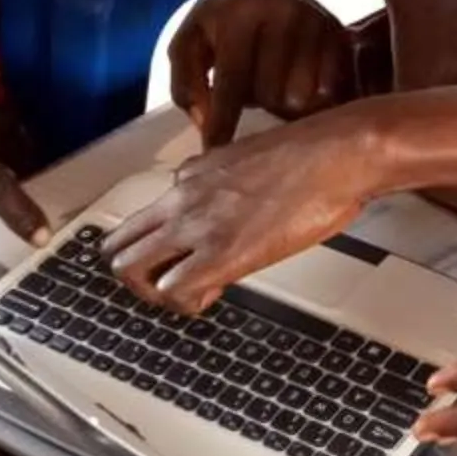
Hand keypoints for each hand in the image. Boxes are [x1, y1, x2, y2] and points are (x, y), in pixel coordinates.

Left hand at [102, 110, 375, 312]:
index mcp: (191, 174)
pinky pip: (173, 291)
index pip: (144, 218)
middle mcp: (182, 197)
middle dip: (137, 274)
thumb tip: (234, 197)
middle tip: (173, 283)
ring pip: (128, 270)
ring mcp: (198, 225)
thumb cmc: (316, 154)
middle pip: (116, 245)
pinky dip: (186, 303)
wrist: (340, 152)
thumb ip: (229, 179)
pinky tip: (216, 292)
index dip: (162, 245)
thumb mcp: (254, 157)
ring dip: (154, 292)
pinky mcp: (222, 253)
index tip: (189, 255)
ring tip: (191, 293)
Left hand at [170, 0, 354, 145]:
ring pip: (303, 98)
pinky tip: (300, 84)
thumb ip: (185, 84)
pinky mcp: (340, 32)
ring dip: (285, 104)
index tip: (215, 154)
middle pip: (272, 95)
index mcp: (240, 17)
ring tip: (275, 84)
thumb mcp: (188, 41)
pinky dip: (314, 97)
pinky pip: (330, 89)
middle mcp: (283, 16)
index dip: (223, 122)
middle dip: (257, 103)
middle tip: (251, 88)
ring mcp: (316, 24)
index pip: (233, 81)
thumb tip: (207, 123)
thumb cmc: (220, 15)